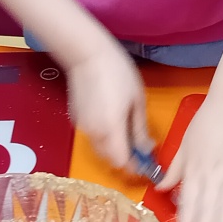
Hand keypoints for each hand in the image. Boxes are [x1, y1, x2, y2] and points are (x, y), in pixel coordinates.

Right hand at [65, 43, 151, 172]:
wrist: (87, 54)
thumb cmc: (118, 72)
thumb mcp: (137, 100)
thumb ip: (140, 129)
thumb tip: (146, 149)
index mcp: (110, 130)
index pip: (121, 162)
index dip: (134, 167)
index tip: (146, 163)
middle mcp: (94, 133)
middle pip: (109, 159)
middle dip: (124, 158)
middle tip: (140, 148)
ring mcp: (82, 127)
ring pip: (100, 149)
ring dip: (114, 148)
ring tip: (128, 132)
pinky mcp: (76, 119)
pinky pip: (93, 136)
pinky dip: (104, 137)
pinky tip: (112, 121)